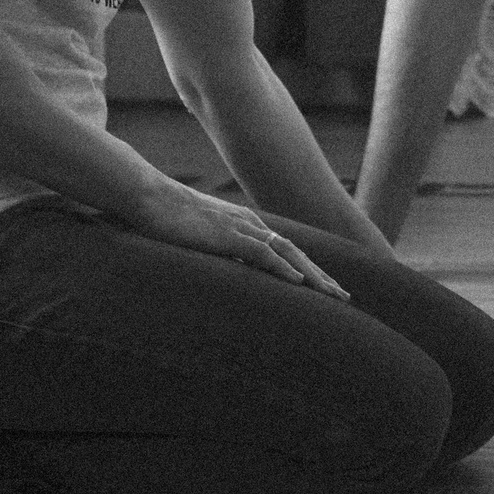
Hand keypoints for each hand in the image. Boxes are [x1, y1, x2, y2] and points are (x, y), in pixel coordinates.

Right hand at [130, 181, 351, 300]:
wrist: (149, 197)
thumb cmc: (169, 219)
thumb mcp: (200, 238)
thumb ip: (217, 251)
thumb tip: (228, 273)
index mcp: (246, 227)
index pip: (286, 251)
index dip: (309, 270)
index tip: (327, 288)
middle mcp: (251, 226)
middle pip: (296, 253)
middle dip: (322, 276)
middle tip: (344, 297)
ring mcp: (240, 229)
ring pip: (287, 253)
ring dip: (313, 275)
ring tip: (332, 294)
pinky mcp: (226, 235)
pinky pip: (261, 253)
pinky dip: (282, 268)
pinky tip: (298, 282)